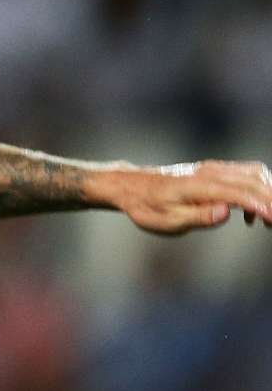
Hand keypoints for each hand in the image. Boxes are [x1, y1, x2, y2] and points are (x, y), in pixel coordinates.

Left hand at [100, 161, 271, 234]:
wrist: (132, 188)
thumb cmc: (147, 207)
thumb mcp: (167, 221)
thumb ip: (198, 217)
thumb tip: (226, 212)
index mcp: (200, 186)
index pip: (241, 193)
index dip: (262, 207)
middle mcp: (210, 172)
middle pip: (255, 180)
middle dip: (271, 199)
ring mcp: (213, 169)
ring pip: (254, 174)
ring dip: (267, 193)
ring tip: (268, 220)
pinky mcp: (214, 171)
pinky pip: (245, 175)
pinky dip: (257, 190)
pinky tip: (250, 215)